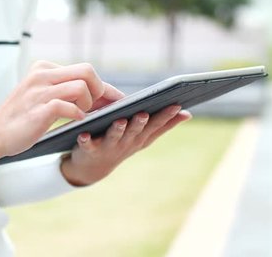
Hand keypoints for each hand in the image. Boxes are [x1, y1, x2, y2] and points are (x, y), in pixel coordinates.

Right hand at [0, 60, 124, 168]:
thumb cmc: (23, 118)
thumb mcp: (43, 96)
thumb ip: (67, 91)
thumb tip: (104, 96)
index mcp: (44, 68)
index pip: (84, 70)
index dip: (105, 87)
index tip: (118, 100)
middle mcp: (42, 75)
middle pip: (88, 71)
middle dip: (100, 91)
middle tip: (96, 109)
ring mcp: (39, 91)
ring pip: (81, 87)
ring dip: (88, 104)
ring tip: (82, 115)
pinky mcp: (38, 109)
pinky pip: (68, 106)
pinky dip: (77, 114)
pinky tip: (75, 121)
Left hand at [60, 105, 191, 185]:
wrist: (92, 167)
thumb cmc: (122, 144)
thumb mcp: (144, 136)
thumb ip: (163, 125)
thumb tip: (188, 113)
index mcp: (140, 137)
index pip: (155, 125)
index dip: (166, 116)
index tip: (176, 104)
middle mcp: (127, 143)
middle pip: (135, 132)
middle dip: (140, 123)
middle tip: (143, 113)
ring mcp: (108, 147)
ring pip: (114, 137)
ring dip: (117, 130)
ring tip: (119, 121)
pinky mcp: (89, 149)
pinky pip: (87, 145)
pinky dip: (85, 140)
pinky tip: (83, 134)